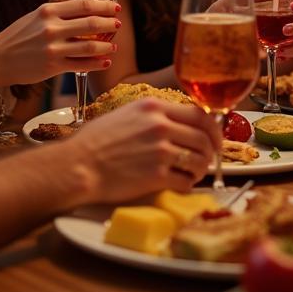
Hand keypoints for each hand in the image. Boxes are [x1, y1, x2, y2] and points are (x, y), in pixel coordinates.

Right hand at [0, 0, 120, 86]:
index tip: (115, 7)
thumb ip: (57, 13)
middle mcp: (52, 28)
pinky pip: (82, 65)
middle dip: (109, 24)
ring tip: (114, 46)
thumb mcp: (35, 16)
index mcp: (48, 11)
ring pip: (90, 47)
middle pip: (91, 24)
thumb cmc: (17, 36)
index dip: (104, 5)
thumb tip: (85, 11)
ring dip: (107, 46)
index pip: (84, 5)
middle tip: (118, 24)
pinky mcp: (53, 67)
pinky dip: (97, 64)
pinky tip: (105, 61)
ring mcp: (53, 48)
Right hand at [68, 98, 220, 202]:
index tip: (215, 138)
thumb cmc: (96, 141)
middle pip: (204, 137)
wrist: (78, 165)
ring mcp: (160, 150)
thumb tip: (179, 123)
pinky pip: (185, 181)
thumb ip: (154, 115)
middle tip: (208, 159)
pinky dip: (187, 184)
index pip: (199, 114)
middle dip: (211, 151)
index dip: (213, 128)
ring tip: (193, 173)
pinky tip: (179, 184)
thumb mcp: (127, 114)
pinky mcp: (156, 175)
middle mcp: (160, 125)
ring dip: (200, 169)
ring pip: (199, 159)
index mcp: (154, 107)